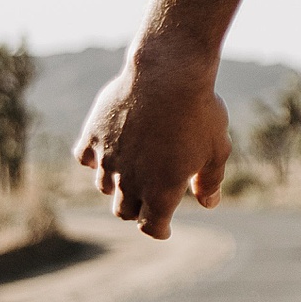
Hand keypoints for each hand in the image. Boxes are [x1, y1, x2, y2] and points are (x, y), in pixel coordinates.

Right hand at [71, 42, 232, 238]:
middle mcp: (130, 181)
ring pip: (103, 186)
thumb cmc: (199, 112)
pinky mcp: (94, 133)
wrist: (169, 72)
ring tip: (128, 172)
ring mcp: (108, 158)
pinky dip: (92, 159)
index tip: (163, 226)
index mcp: (161, 193)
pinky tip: (105, 152)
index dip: (159, 229)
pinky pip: (84, 157)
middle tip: (147, 197)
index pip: (150, 228)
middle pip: (124, 210)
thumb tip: (208, 204)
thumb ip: (210, 182)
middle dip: (136, 208)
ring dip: (115, 185)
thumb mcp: (217, 150)